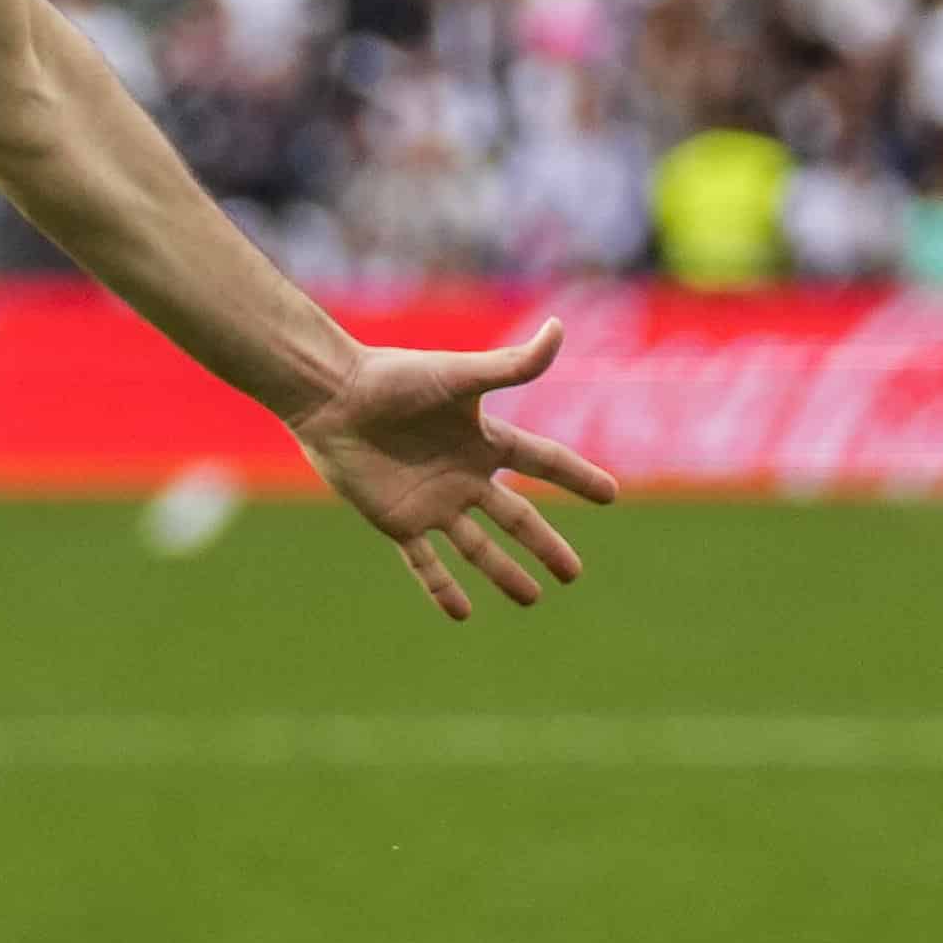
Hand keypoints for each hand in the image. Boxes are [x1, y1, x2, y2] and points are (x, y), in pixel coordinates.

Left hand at [286, 318, 618, 622]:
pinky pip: (425, 563)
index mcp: (484, 440)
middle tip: (574, 574)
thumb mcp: (460, 374)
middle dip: (545, 545)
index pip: (543, 462)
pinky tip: (462, 613)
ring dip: (505, 574)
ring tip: (532, 599)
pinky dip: (442, 589)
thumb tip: (559, 330)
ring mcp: (433, 502)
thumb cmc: (395, 378)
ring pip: (477, 548)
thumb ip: (511, 365)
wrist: (332, 396)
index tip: (610, 494)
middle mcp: (464, 475)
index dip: (576, 477)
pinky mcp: (397, 521)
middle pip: (516, 518)